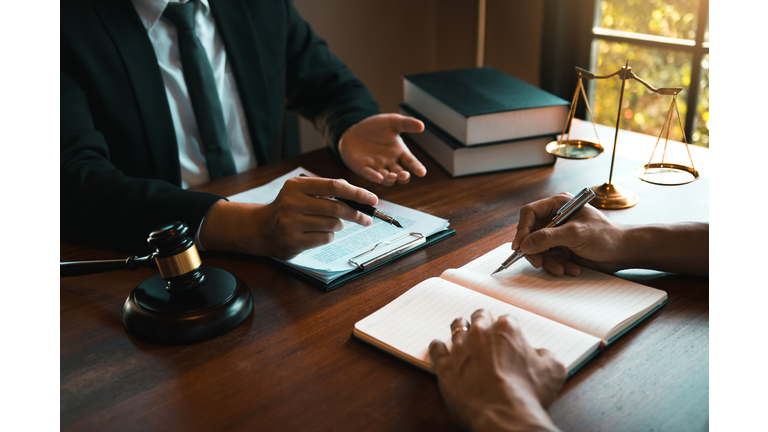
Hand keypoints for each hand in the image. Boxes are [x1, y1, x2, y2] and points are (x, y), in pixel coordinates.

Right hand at [199, 176, 377, 258]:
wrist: (262, 228)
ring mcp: (291, 223)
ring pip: (333, 224)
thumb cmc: (291, 208)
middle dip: (356, 214)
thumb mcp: (303, 192)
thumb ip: (328, 190)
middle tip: (366, 219)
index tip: (373, 200)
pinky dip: (328, 236)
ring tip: (330, 224)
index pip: (335, 186)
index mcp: (297, 186)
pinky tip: (319, 233)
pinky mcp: (293, 241)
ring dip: (339, 226)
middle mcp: (292, 202)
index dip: (357, 193)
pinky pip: (325, 238)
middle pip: (337, 207)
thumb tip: (360, 195)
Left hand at [338, 113, 425, 185]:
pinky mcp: (363, 169)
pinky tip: (378, 178)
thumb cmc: (376, 127)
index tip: (422, 173)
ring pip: (387, 179)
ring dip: (390, 179)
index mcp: (400, 153)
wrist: (354, 129)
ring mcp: (377, 167)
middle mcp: (390, 163)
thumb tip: (421, 125)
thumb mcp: (392, 122)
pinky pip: (369, 175)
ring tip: (392, 176)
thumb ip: (406, 124)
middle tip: (404, 175)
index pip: (411, 163)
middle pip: (400, 175)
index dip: (417, 168)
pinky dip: (374, 177)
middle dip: (403, 177)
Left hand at [429, 310, 564, 431]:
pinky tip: (440, 347)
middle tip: (484, 329)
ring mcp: (460, 348)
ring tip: (462, 331)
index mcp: (506, 329)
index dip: (508, 329)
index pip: (506, 320)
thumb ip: (545, 355)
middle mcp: (480, 333)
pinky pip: (437, 349)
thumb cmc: (528, 393)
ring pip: (457, 328)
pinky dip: (439, 347)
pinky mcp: (444, 365)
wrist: (503, 415)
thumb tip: (540, 354)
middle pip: (479, 318)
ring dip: (461, 329)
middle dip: (482, 322)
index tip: (508, 336)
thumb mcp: (553, 370)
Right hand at [511, 193, 629, 275]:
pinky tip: (571, 268)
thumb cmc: (606, 236)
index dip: (522, 229)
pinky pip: (549, 258)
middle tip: (539, 263)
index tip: (519, 246)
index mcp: (558, 204)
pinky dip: (557, 265)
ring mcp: (558, 233)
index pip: (530, 213)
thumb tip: (525, 244)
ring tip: (562, 268)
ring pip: (538, 249)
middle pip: (531, 233)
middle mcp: (555, 217)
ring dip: (548, 261)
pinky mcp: (562, 248)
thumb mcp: (576, 234)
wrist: (624, 252)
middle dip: (535, 251)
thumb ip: (548, 238)